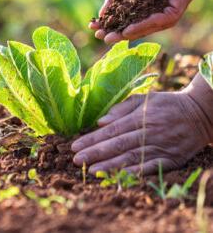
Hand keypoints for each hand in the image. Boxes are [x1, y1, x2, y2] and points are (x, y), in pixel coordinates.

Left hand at [71, 74, 212, 174]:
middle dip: (95, 153)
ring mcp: (161, 147)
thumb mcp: (144, 98)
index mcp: (140, 116)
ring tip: (91, 171)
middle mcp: (149, 132)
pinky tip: (119, 177)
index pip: (111, 130)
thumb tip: (101, 122)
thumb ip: (122, 109)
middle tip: (76, 160)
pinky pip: (150, 168)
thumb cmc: (166, 103)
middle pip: (118, 145)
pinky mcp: (172, 159)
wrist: (200, 113)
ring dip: (110, 166)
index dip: (92, 139)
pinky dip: (134, 173)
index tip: (75, 146)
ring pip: (132, 158)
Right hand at [90, 0, 212, 43]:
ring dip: (124, 34)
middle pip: (128, 28)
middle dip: (113, 33)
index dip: (105, 23)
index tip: (92, 26)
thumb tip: (101, 13)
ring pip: (140, 29)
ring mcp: (160, 17)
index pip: (119, 18)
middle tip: (100, 36)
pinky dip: (140, 27)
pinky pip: (154, 23)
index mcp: (137, 7)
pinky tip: (127, 30)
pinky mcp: (172, 15)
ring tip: (110, 37)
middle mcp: (148, 15)